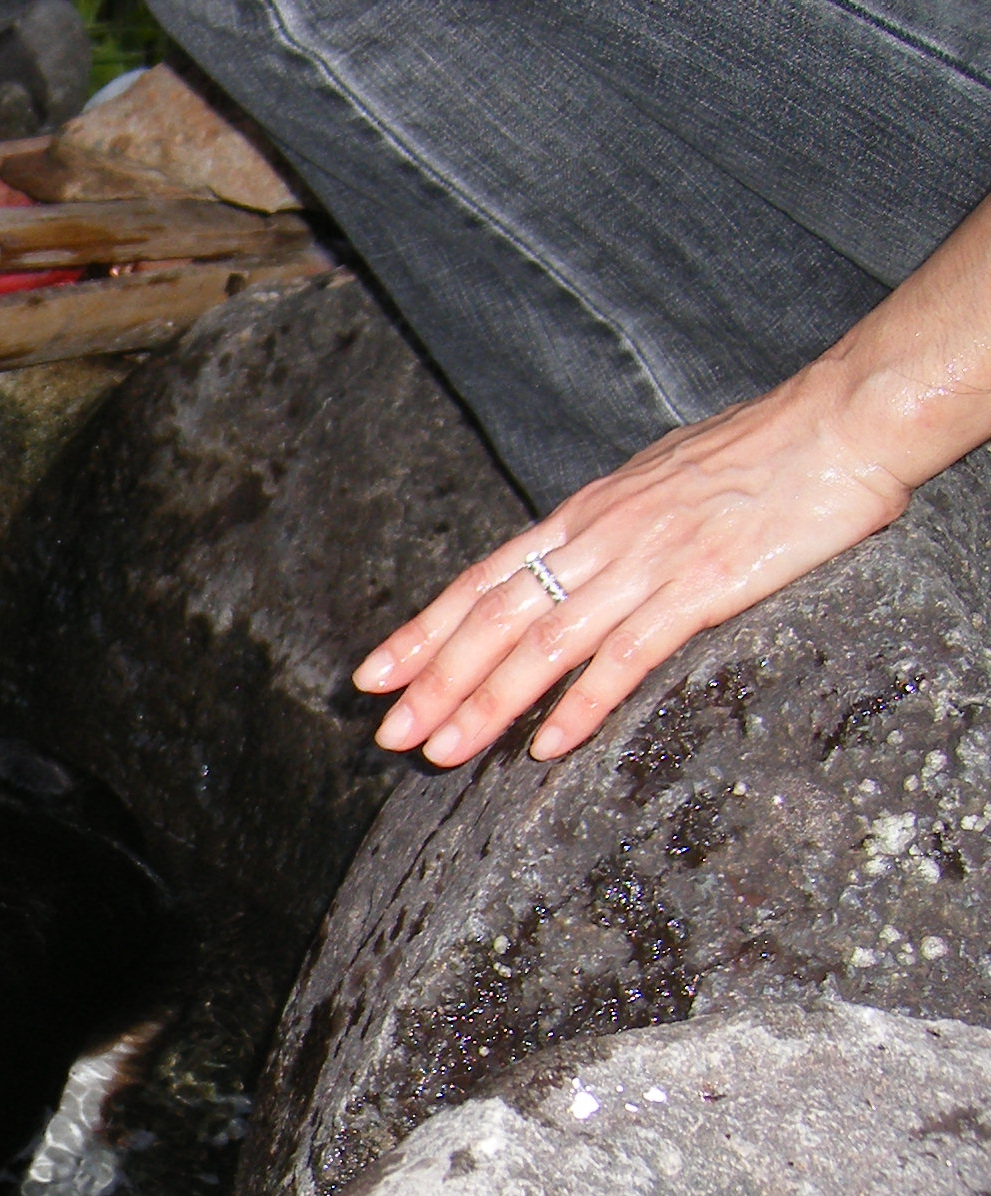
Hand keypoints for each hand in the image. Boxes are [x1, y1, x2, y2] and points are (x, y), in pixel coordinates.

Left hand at [353, 190, 990, 768]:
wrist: (843, 421)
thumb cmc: (759, 451)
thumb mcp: (654, 482)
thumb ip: (603, 528)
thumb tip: (562, 559)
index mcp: (584, 514)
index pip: (481, 580)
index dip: (422, 631)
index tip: (373, 675)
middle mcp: (599, 539)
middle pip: (494, 620)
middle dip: (433, 682)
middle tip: (389, 736)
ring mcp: (647, 563)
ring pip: (542, 643)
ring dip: (486, 703)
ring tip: (443, 752)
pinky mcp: (703, 586)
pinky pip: (626, 654)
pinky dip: (580, 702)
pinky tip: (547, 746)